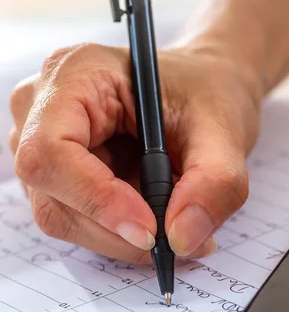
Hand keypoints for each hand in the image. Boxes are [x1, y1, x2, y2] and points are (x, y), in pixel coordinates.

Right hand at [9, 43, 260, 263]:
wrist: (202, 90)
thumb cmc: (205, 91)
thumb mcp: (223, 129)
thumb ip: (214, 182)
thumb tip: (181, 239)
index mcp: (79, 72)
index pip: (52, 150)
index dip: (95, 197)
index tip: (150, 230)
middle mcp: (44, 103)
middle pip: (52, 193)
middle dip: (117, 229)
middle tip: (179, 239)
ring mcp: (41, 137)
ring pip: (61, 215)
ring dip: (121, 235)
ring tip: (177, 224)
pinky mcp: (55, 168)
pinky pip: (74, 218)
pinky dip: (117, 232)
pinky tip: (156, 215)